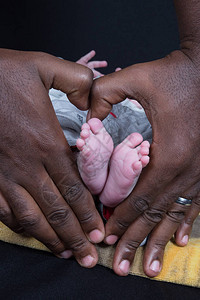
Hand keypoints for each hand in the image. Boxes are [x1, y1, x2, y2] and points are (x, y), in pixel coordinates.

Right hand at [0, 49, 104, 267]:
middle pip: (56, 209)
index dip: (88, 214)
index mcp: (45, 143)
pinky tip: (31, 234)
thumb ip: (76, 79)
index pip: (74, 189)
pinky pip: (4, 210)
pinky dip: (19, 226)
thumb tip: (94, 97)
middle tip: (88, 257)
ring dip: (49, 238)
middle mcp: (27, 165)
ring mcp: (4, 174)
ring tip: (64, 253)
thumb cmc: (2, 74)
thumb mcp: (44, 66)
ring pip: (31, 216)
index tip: (99, 233)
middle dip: (74, 236)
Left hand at [88, 49, 199, 275]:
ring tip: (150, 267)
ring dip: (160, 242)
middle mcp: (185, 170)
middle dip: (137, 242)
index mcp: (167, 154)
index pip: (138, 199)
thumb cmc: (173, 74)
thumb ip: (104, 94)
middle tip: (123, 267)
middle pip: (155, 215)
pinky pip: (195, 203)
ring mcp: (199, 171)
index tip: (107, 238)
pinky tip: (177, 240)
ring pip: (175, 215)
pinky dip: (184, 223)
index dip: (122, 221)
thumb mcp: (135, 77)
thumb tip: (88, 116)